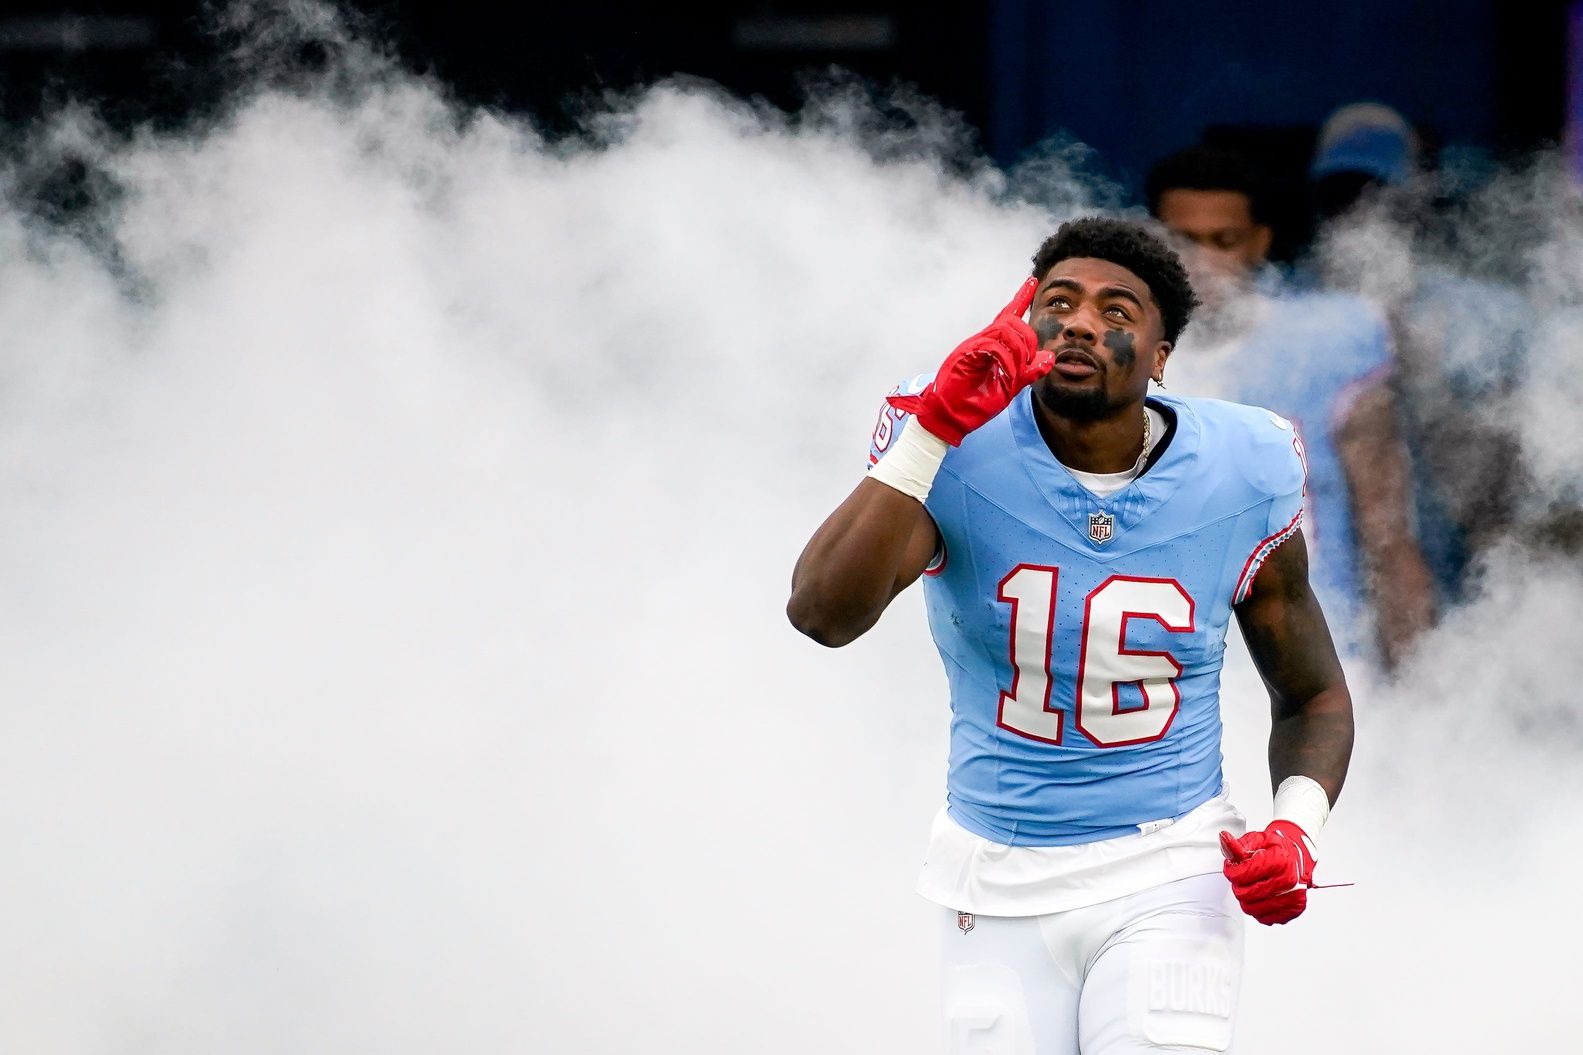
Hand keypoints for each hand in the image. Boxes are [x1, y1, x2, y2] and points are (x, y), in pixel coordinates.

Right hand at [887, 277, 1052, 444]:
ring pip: (1004, 330)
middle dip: (1028, 340)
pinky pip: (992, 347)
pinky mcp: (965, 354)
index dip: (1020, 298)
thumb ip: (1029, 372)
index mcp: (992, 346)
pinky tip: (1007, 376)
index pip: (1007, 316)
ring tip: (1017, 372)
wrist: (951, 418)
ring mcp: (973, 346)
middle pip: (1012, 322)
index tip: (1032, 281)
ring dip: (1018, 351)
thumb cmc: (976, 403)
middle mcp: (982, 341)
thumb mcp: (1010, 388)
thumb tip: (1050, 357)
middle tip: (1028, 363)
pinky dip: (1006, 361)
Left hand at [1219, 821, 1315, 925]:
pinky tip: (1261, 897)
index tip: (1231, 868)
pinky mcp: (1293, 910)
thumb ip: (1238, 844)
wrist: (1298, 858)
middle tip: (1241, 878)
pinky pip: (1264, 918)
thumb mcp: (1257, 840)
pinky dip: (1258, 909)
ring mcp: (1293, 897)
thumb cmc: (1277, 849)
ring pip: (1252, 909)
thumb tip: (1224, 838)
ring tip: (1250, 886)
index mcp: (1279, 861)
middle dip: (1237, 885)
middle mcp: (1289, 880)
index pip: (1242, 874)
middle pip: (1245, 894)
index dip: (1230, 871)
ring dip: (1245, 899)